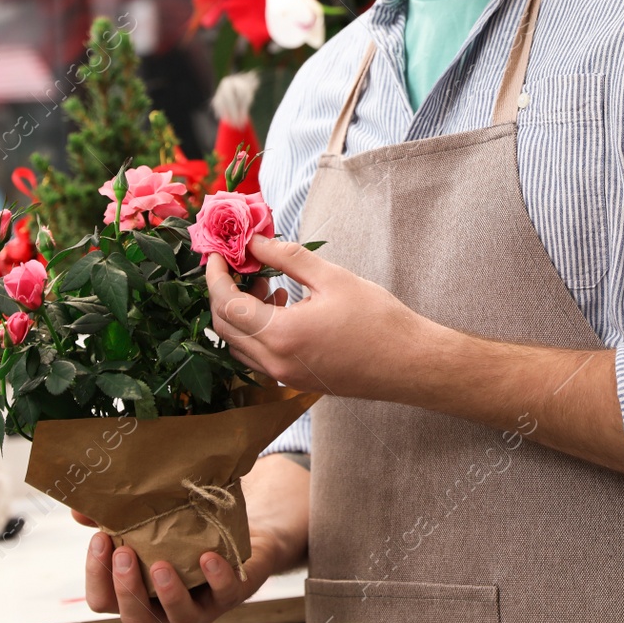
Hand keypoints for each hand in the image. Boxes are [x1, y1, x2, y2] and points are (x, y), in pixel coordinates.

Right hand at [71, 512, 286, 622]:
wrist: (236, 528)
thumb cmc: (181, 531)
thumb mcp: (147, 522)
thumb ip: (113, 518)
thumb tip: (79, 508)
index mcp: (136, 595)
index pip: (103, 601)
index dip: (97, 576)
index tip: (100, 539)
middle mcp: (162, 609)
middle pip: (135, 617)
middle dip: (126, 588)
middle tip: (124, 552)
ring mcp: (198, 608)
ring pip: (178, 617)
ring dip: (167, 592)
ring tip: (161, 565)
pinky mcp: (231, 595)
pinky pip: (224, 594)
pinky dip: (216, 577)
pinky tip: (208, 558)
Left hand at [205, 235, 434, 398]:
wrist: (408, 364)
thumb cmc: (378, 320)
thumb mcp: (332, 278)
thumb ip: (287, 258)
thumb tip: (255, 242)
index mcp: (282, 335)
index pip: (227, 306)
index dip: (215, 277)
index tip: (216, 254)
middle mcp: (276, 363)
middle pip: (224, 329)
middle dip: (223, 293)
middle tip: (239, 265)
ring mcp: (284, 377)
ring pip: (239, 346)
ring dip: (240, 314)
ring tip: (266, 284)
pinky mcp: (294, 380)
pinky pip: (258, 356)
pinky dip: (257, 331)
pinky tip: (283, 306)